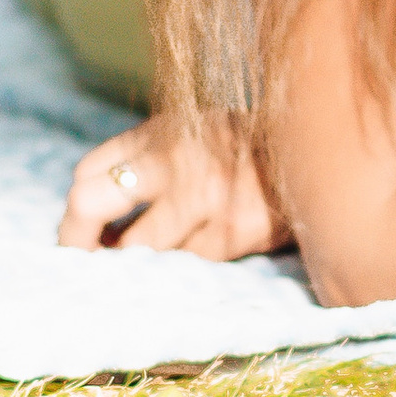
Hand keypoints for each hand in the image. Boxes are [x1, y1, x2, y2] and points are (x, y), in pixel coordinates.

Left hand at [60, 117, 283, 258]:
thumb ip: (146, 153)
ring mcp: (200, 200)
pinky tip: (190, 257)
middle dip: (75, 238)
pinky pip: (181, 265)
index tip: (84, 228)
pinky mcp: (227, 236)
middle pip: (88, 203)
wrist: (321, 160)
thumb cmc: (247, 150)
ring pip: (133, 249)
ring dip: (130, 261)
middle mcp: (175, 161)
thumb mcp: (194, 129)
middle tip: (82, 257)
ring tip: (139, 262)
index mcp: (162, 131)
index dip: (77, 206)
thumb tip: (88, 207)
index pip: (89, 172)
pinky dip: (178, 266)